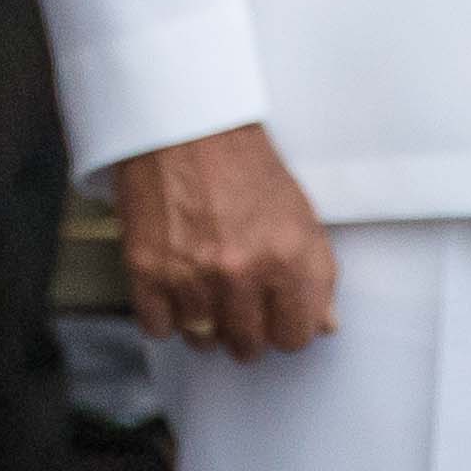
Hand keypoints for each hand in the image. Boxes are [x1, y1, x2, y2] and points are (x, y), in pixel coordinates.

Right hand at [114, 123, 334, 361]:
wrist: (183, 125)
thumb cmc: (242, 165)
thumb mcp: (299, 214)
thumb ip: (316, 275)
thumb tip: (324, 324)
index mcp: (287, 260)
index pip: (295, 338)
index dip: (284, 328)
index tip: (274, 316)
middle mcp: (241, 273)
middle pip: (247, 346)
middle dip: (245, 329)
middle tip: (236, 299)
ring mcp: (191, 274)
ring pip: (201, 339)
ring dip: (203, 321)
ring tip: (202, 289)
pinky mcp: (146, 268)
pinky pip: (157, 326)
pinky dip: (163, 314)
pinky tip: (172, 287)